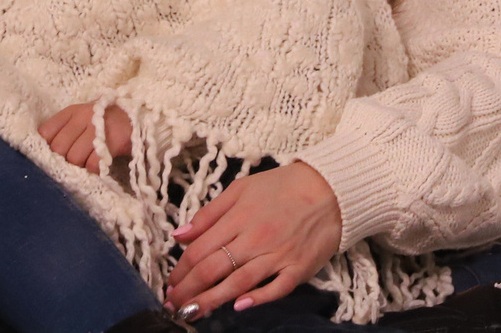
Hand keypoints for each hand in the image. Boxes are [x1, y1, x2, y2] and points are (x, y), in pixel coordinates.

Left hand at [38, 102, 133, 170]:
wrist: (136, 117)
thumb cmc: (103, 121)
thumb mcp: (81, 118)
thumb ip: (63, 131)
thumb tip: (46, 153)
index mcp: (71, 111)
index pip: (46, 131)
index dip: (46, 147)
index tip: (54, 154)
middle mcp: (83, 117)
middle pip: (59, 147)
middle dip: (63, 159)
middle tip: (72, 161)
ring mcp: (98, 129)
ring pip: (74, 157)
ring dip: (79, 166)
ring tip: (86, 163)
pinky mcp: (114, 141)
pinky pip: (93, 164)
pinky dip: (93, 170)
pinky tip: (97, 165)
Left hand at [165, 160, 341, 315]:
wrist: (331, 189)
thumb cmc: (283, 187)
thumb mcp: (241, 189)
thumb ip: (209, 213)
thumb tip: (179, 235)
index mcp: (238, 217)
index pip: (200, 249)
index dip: (181, 269)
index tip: (169, 283)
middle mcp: (255, 238)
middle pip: (213, 269)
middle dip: (188, 290)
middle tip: (172, 304)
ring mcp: (278, 255)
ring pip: (238, 282)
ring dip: (211, 300)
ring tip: (191, 313)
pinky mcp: (298, 268)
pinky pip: (276, 288)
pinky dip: (257, 299)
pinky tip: (239, 307)